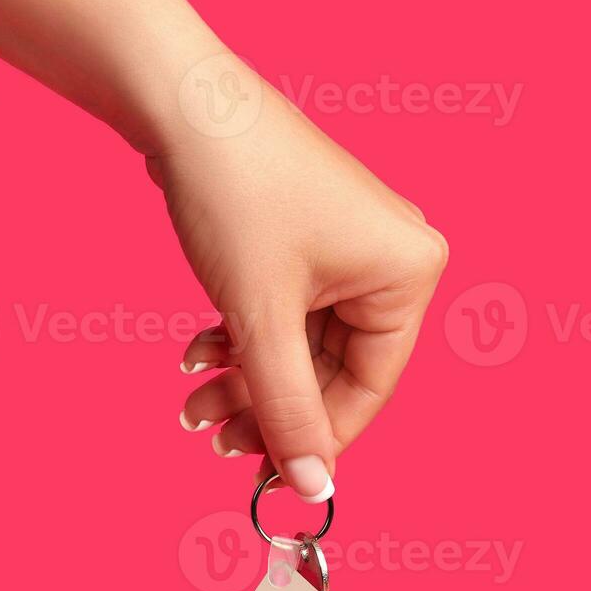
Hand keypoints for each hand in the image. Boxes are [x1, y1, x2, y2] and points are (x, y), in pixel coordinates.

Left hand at [150, 56, 448, 500]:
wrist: (181, 103)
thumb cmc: (235, 193)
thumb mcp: (262, 318)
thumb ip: (288, 410)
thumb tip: (312, 487)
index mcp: (409, 272)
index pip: (371, 386)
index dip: (317, 437)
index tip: (269, 478)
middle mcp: (391, 258)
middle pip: (332, 368)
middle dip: (267, 404)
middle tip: (212, 438)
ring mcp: (348, 246)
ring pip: (300, 344)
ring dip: (246, 376)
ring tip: (193, 402)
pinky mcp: (307, 238)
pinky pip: (285, 311)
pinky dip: (243, 336)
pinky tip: (199, 353)